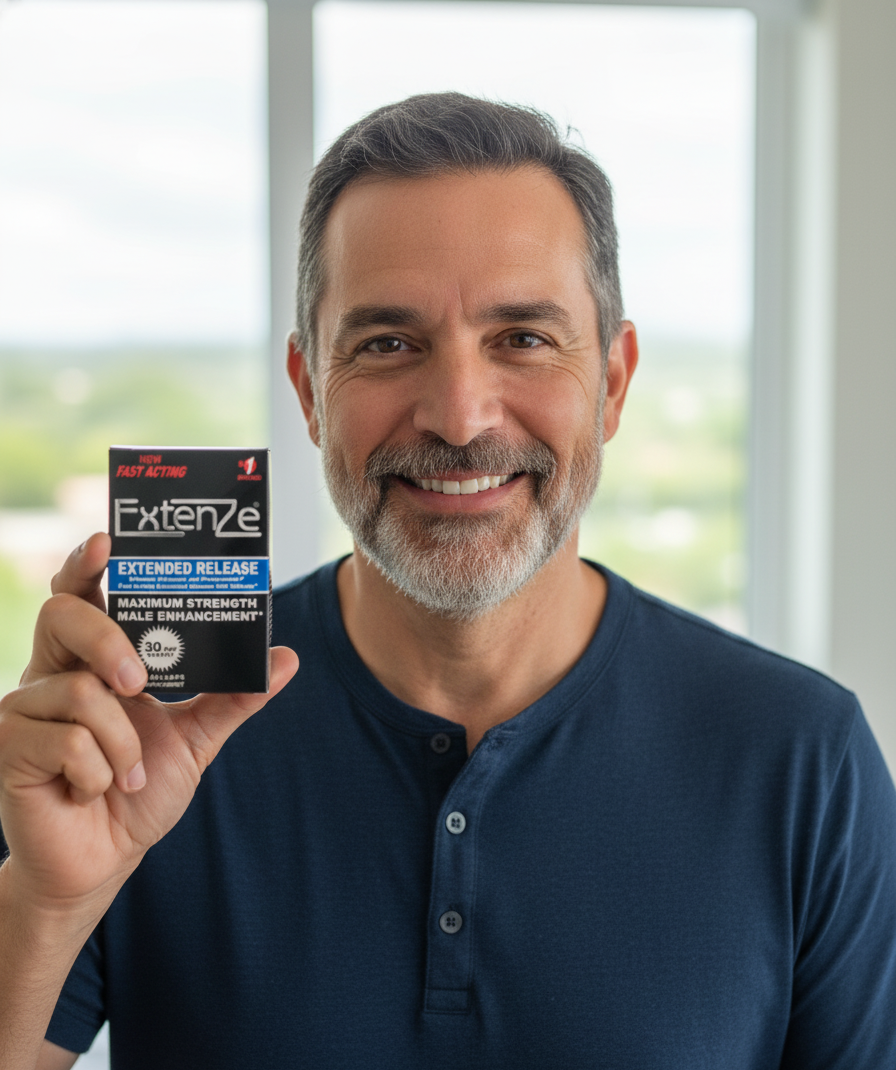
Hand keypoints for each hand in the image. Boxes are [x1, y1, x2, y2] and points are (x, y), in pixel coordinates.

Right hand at [0, 532, 297, 914]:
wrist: (104, 858)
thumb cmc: (140, 790)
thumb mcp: (197, 738)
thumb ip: (234, 697)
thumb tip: (284, 658)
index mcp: (92, 659)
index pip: (81, 594)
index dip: (86, 563)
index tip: (106, 542)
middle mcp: (53, 672)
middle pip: (66, 616)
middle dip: (110, 644)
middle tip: (140, 683)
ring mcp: (25, 708)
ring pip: (80, 692)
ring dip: (123, 745)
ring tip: (127, 773)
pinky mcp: (10, 746)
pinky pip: (68, 741)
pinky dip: (101, 773)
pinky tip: (94, 790)